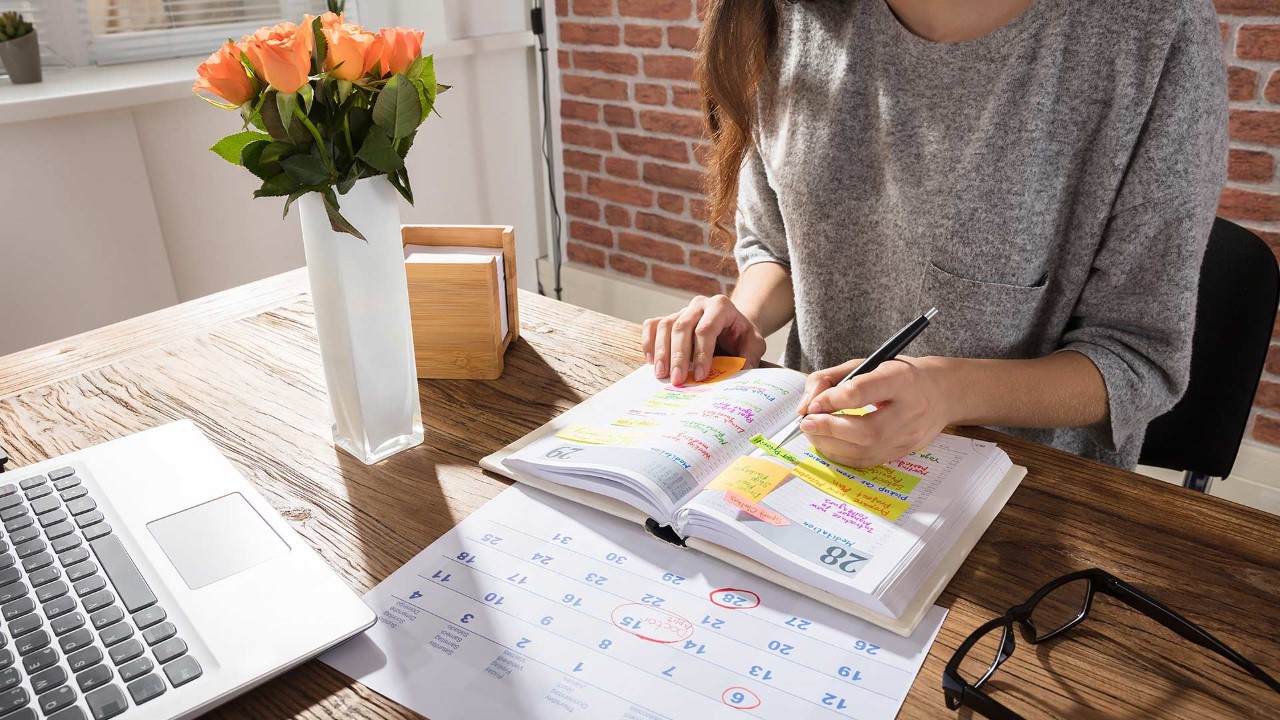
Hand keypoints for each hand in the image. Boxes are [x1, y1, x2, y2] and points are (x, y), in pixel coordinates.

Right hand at [641, 295, 766, 384]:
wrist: (732, 326)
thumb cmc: (741, 335)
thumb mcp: (754, 344)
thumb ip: (750, 357)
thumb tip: (741, 373)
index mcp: (721, 306)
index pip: (706, 329)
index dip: (702, 353)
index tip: (701, 375)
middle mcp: (699, 305)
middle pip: (682, 327)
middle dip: (678, 356)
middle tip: (677, 380)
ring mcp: (682, 310)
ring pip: (664, 326)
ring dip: (661, 352)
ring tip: (662, 375)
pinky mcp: (669, 318)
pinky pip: (652, 325)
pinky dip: (648, 342)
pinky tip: (651, 361)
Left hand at [796, 356, 953, 466]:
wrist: (941, 392)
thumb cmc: (898, 375)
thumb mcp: (866, 363)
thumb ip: (830, 379)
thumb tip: (805, 405)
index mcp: (901, 379)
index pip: (863, 391)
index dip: (832, 400)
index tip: (812, 404)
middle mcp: (910, 410)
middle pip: (866, 430)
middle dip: (829, 429)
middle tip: (807, 423)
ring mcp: (910, 435)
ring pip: (866, 451)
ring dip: (830, 445)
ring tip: (813, 433)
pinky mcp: (905, 451)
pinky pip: (868, 461)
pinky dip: (842, 455)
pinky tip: (829, 443)